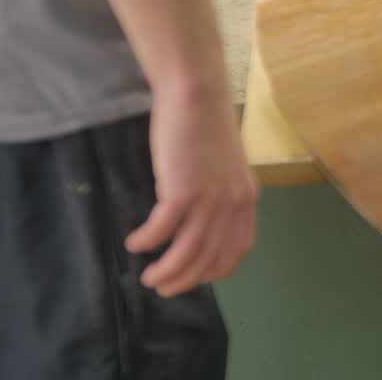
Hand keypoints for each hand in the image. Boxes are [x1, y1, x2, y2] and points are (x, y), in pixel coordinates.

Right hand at [125, 88, 258, 296]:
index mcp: (246, 200)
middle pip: (209, 260)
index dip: (215, 270)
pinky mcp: (182, 193)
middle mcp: (233, 205)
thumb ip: (221, 195)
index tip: (195, 276)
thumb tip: (202, 222)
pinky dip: (146, 242)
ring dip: (165, 272)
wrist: (197, 95)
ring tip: (148, 276)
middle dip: (185, 280)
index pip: (237, 250)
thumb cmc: (206, 126)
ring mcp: (209, 201)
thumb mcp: (225, 167)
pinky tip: (134, 242)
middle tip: (162, 287)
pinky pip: (160, 231)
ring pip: (186, 254)